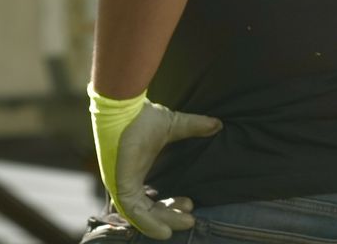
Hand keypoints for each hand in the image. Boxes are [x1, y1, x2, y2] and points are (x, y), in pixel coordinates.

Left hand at [89, 92, 220, 238]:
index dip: (169, 207)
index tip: (189, 203)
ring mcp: (121, 184)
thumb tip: (216, 124)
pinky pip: (132, 212)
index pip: (150, 200)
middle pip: (148, 211)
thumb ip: (194, 127)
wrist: (127, 106)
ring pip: (141, 215)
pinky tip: (165, 232)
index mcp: (136, 172)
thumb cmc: (143, 115)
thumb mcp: (173, 126)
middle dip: (170, 216)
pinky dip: (148, 224)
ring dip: (164, 221)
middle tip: (190, 217)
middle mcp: (127, 181)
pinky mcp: (120, 184)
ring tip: (187, 220)